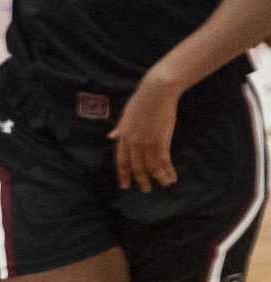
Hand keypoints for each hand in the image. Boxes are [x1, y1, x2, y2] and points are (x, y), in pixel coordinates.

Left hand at [111, 76, 183, 191]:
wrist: (156, 91)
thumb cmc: (142, 100)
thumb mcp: (126, 115)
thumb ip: (120, 128)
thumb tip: (110, 136)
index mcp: (124, 136)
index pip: (121, 160)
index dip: (123, 174)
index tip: (124, 185)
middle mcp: (133, 142)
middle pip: (136, 166)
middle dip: (141, 180)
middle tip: (145, 190)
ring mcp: (147, 141)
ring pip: (151, 166)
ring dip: (158, 178)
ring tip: (163, 185)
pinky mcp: (161, 139)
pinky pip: (164, 160)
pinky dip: (168, 171)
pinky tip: (172, 178)